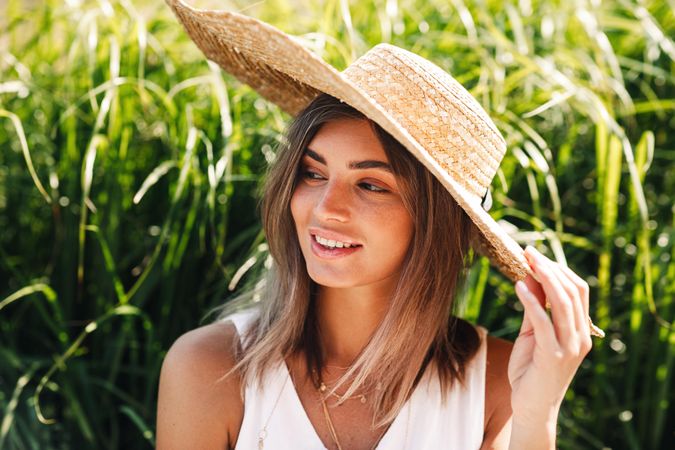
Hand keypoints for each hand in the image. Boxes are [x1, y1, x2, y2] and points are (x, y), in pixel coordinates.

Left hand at [507, 246, 592, 422]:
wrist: (530, 407)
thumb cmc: (531, 370)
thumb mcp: (532, 333)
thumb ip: (533, 308)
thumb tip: (528, 275)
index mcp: (579, 330)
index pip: (578, 290)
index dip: (559, 269)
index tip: (536, 255)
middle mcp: (580, 337)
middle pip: (572, 292)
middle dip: (550, 268)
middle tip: (529, 252)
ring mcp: (569, 347)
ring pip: (563, 303)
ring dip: (544, 278)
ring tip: (526, 262)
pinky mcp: (553, 356)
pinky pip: (544, 323)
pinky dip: (532, 302)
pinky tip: (519, 287)